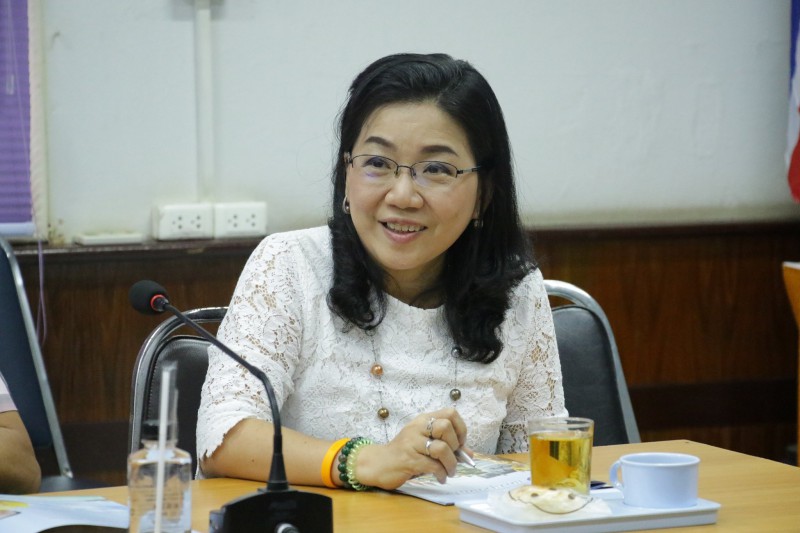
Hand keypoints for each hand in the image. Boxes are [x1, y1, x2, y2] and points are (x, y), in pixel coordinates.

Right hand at [353, 407, 472, 489]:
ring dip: (451, 464)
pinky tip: (440, 478)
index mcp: (424, 420)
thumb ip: (447, 446)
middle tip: (453, 457)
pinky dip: (441, 474)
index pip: (450, 413)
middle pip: (446, 426)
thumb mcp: (425, 444)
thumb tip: (470, 454)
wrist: (379, 464)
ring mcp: (412, 442)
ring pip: (441, 448)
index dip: (460, 428)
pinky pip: (433, 466)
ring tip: (449, 471)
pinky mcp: (408, 459)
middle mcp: (417, 427)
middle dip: (455, 445)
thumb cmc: (406, 453)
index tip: (460, 443)